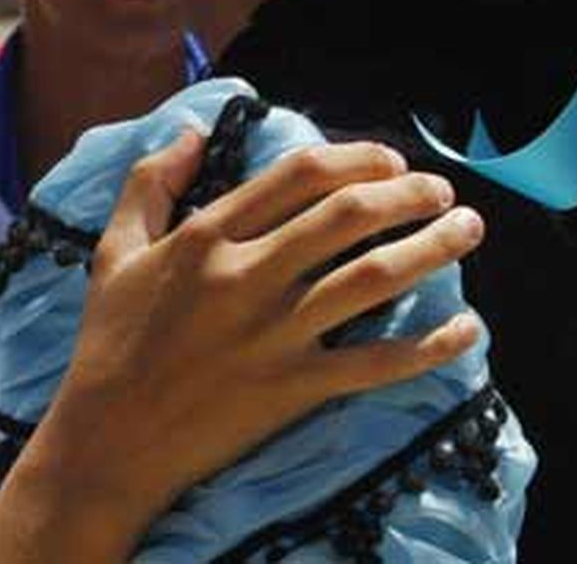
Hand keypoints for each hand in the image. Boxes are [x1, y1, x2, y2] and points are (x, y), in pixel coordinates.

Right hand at [0, 132, 482, 562]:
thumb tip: (193, 132)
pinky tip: (467, 328)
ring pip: (371, 279)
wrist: (107, 444)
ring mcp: (274, 335)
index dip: (356, 158)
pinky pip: (376, 364)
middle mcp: (247, 277)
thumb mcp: (112, 251)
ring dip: (431, 249)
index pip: (299, 176)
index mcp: (207, 237)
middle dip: (408, 194)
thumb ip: (148, 183)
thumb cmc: (110, 342)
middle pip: (347, 217)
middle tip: (441, 190)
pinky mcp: (293, 390)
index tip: (392, 160)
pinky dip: (429, 346)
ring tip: (468, 229)